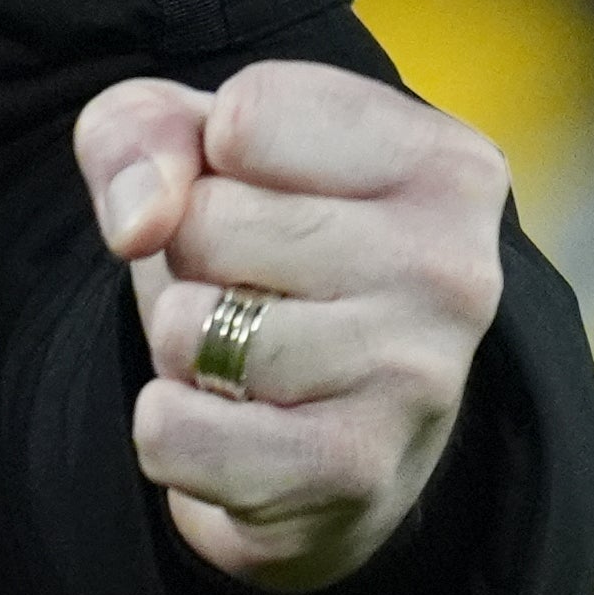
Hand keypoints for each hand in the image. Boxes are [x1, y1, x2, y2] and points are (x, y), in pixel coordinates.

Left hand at [72, 60, 508, 592]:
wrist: (328, 440)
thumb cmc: (265, 249)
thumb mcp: (199, 147)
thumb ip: (143, 130)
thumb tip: (140, 220)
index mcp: (444, 165)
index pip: (246, 119)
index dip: (211, 157)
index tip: (263, 191)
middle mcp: (452, 271)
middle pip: (204, 223)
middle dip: (190, 256)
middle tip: (255, 286)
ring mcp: (413, 379)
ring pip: (185, 327)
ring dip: (182, 345)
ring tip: (251, 352)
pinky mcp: (354, 474)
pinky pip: (171, 432)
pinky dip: (171, 430)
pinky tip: (241, 423)